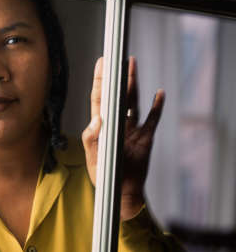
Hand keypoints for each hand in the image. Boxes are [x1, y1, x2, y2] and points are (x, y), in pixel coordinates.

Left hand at [82, 56, 164, 220]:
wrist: (121, 192)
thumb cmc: (103, 174)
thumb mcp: (93, 157)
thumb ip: (92, 138)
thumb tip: (96, 119)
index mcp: (102, 126)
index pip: (99, 98)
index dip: (99, 80)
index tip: (101, 63)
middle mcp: (116, 123)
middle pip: (118, 95)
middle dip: (118, 77)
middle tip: (120, 59)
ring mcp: (131, 128)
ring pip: (133, 102)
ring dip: (134, 85)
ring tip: (133, 67)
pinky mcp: (145, 137)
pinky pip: (152, 119)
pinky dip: (157, 107)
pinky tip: (159, 93)